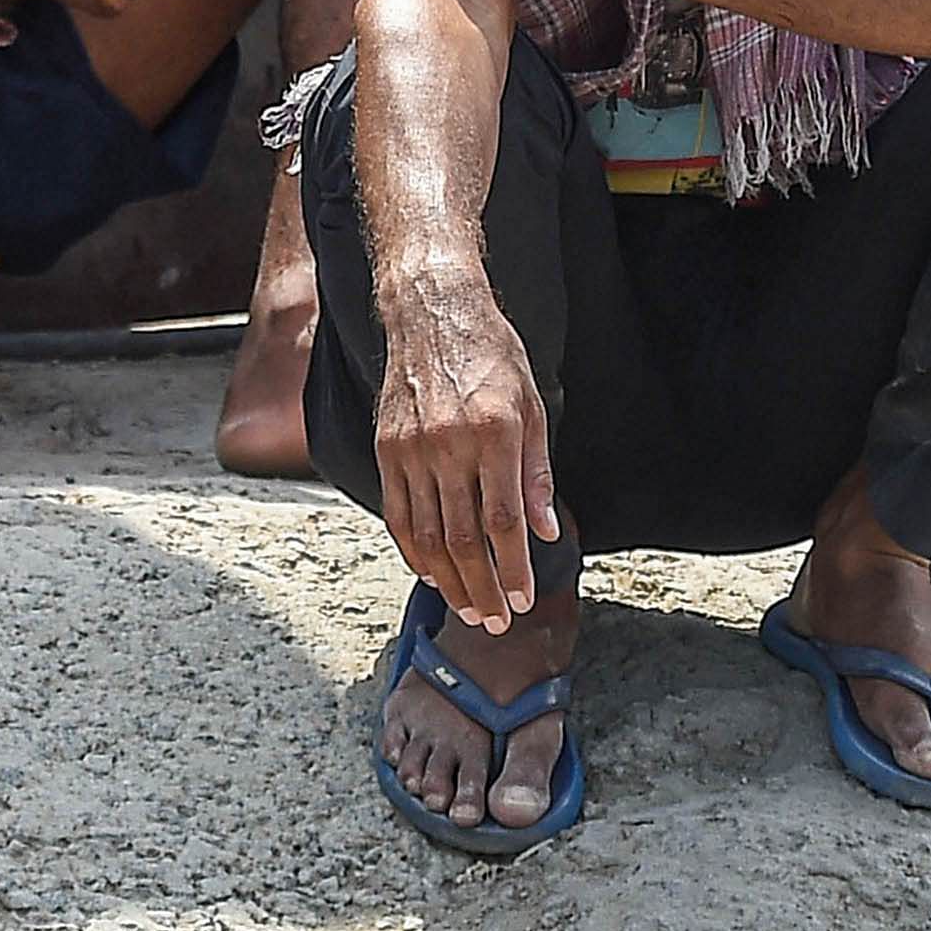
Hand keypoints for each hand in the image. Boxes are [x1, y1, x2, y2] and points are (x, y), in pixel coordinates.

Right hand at [369, 261, 560, 632]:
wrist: (431, 311)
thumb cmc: (490, 354)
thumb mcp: (533, 405)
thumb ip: (538, 473)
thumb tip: (545, 532)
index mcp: (493, 432)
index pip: (503, 520)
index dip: (512, 567)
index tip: (521, 598)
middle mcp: (448, 444)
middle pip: (463, 537)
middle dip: (482, 587)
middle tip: (496, 619)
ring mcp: (411, 448)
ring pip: (427, 534)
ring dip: (449, 579)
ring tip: (468, 606)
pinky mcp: (386, 449)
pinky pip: (398, 514)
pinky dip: (414, 551)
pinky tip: (430, 573)